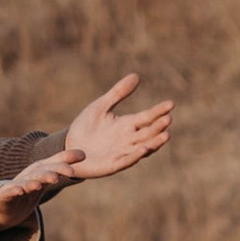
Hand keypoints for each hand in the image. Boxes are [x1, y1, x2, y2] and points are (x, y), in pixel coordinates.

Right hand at [0, 149, 86, 229]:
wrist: (3, 208)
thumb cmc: (28, 190)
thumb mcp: (46, 177)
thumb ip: (62, 165)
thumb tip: (85, 153)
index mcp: (39, 171)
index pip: (54, 163)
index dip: (67, 159)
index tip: (83, 156)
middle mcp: (28, 175)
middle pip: (43, 172)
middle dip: (56, 170)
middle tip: (70, 171)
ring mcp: (16, 185)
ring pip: (28, 182)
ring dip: (38, 180)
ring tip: (49, 180)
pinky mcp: (4, 196)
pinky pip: (9, 192)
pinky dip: (14, 190)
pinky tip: (20, 190)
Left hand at [57, 73, 172, 179]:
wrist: (68, 147)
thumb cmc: (86, 127)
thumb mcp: (101, 106)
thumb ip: (118, 93)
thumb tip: (136, 75)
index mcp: (127, 125)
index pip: (147, 117)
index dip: (159, 111)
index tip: (171, 103)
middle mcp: (128, 140)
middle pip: (148, 133)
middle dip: (158, 127)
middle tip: (168, 119)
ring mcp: (122, 153)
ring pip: (143, 148)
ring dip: (154, 143)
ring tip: (166, 135)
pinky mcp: (112, 165)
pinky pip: (126, 160)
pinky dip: (135, 155)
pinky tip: (144, 149)